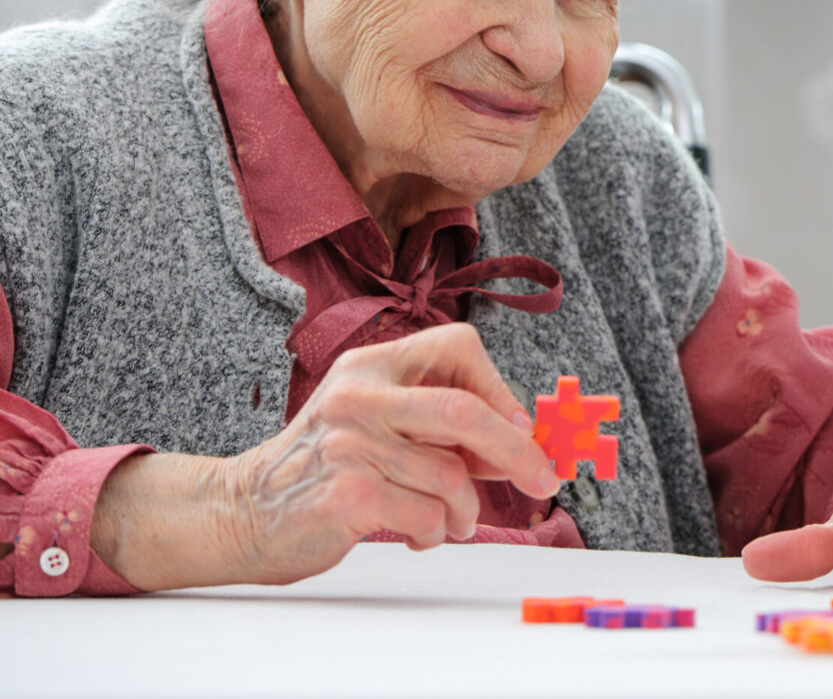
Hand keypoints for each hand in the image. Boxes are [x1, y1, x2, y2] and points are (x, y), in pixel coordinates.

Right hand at [94, 322, 559, 589]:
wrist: (240, 513)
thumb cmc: (322, 469)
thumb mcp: (375, 421)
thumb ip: (437, 423)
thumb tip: (524, 439)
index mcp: (372, 366)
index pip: (458, 346)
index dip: (501, 388)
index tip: (521, 428)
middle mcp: (359, 395)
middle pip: (465, 412)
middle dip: (518, 450)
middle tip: (544, 478)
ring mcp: (349, 444)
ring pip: (450, 476)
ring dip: (465, 511)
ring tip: (450, 522)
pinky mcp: (345, 494)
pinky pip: (426, 515)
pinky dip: (436, 533)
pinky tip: (416, 535)